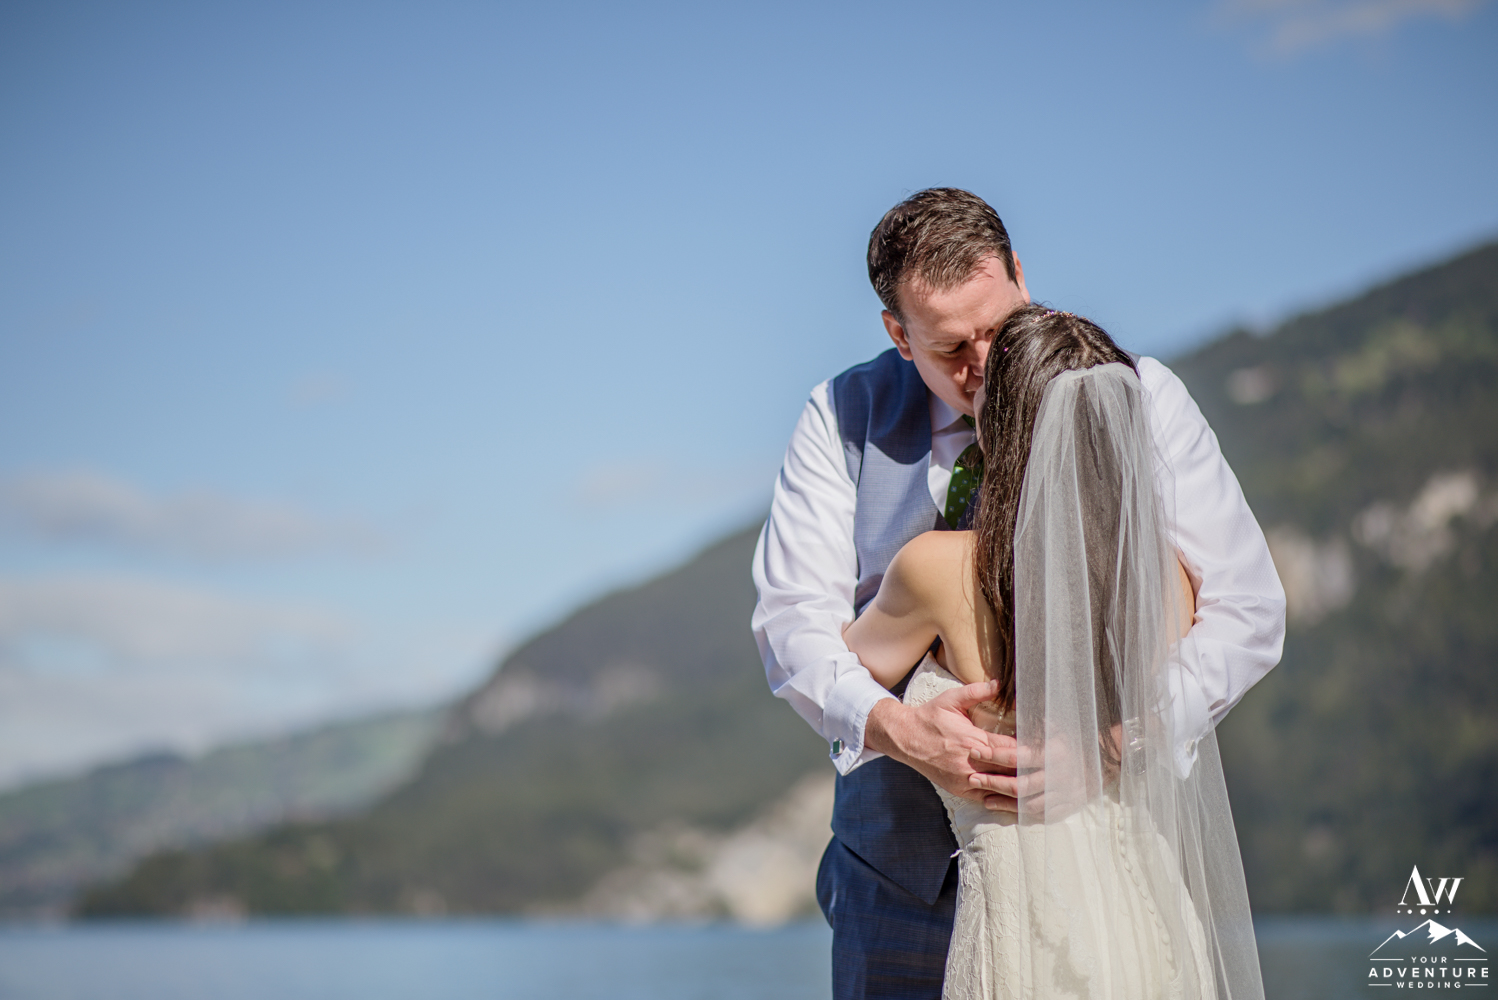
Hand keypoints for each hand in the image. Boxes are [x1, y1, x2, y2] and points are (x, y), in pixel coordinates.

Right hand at [865, 681, 1034, 804]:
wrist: (904, 739)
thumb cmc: (929, 718)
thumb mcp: (950, 699)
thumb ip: (976, 692)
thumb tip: (998, 682)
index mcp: (970, 741)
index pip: (1008, 749)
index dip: (1030, 751)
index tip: (1051, 750)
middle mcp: (969, 764)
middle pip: (1009, 771)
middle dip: (1033, 771)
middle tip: (1057, 770)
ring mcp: (964, 780)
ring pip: (1001, 788)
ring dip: (1024, 788)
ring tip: (1046, 786)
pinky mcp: (960, 790)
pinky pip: (988, 798)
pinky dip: (1006, 799)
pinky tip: (1024, 799)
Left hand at [971, 726, 1120, 817]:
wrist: (1104, 761)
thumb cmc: (1073, 738)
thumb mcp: (1057, 723)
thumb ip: (1033, 716)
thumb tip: (1012, 698)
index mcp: (1054, 752)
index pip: (1018, 756)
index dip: (994, 754)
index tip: (975, 751)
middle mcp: (1058, 775)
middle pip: (1019, 784)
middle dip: (993, 782)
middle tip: (972, 778)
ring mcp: (1062, 794)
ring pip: (1026, 802)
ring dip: (1002, 801)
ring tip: (982, 796)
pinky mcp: (1064, 807)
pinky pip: (1037, 814)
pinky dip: (1017, 813)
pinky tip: (999, 807)